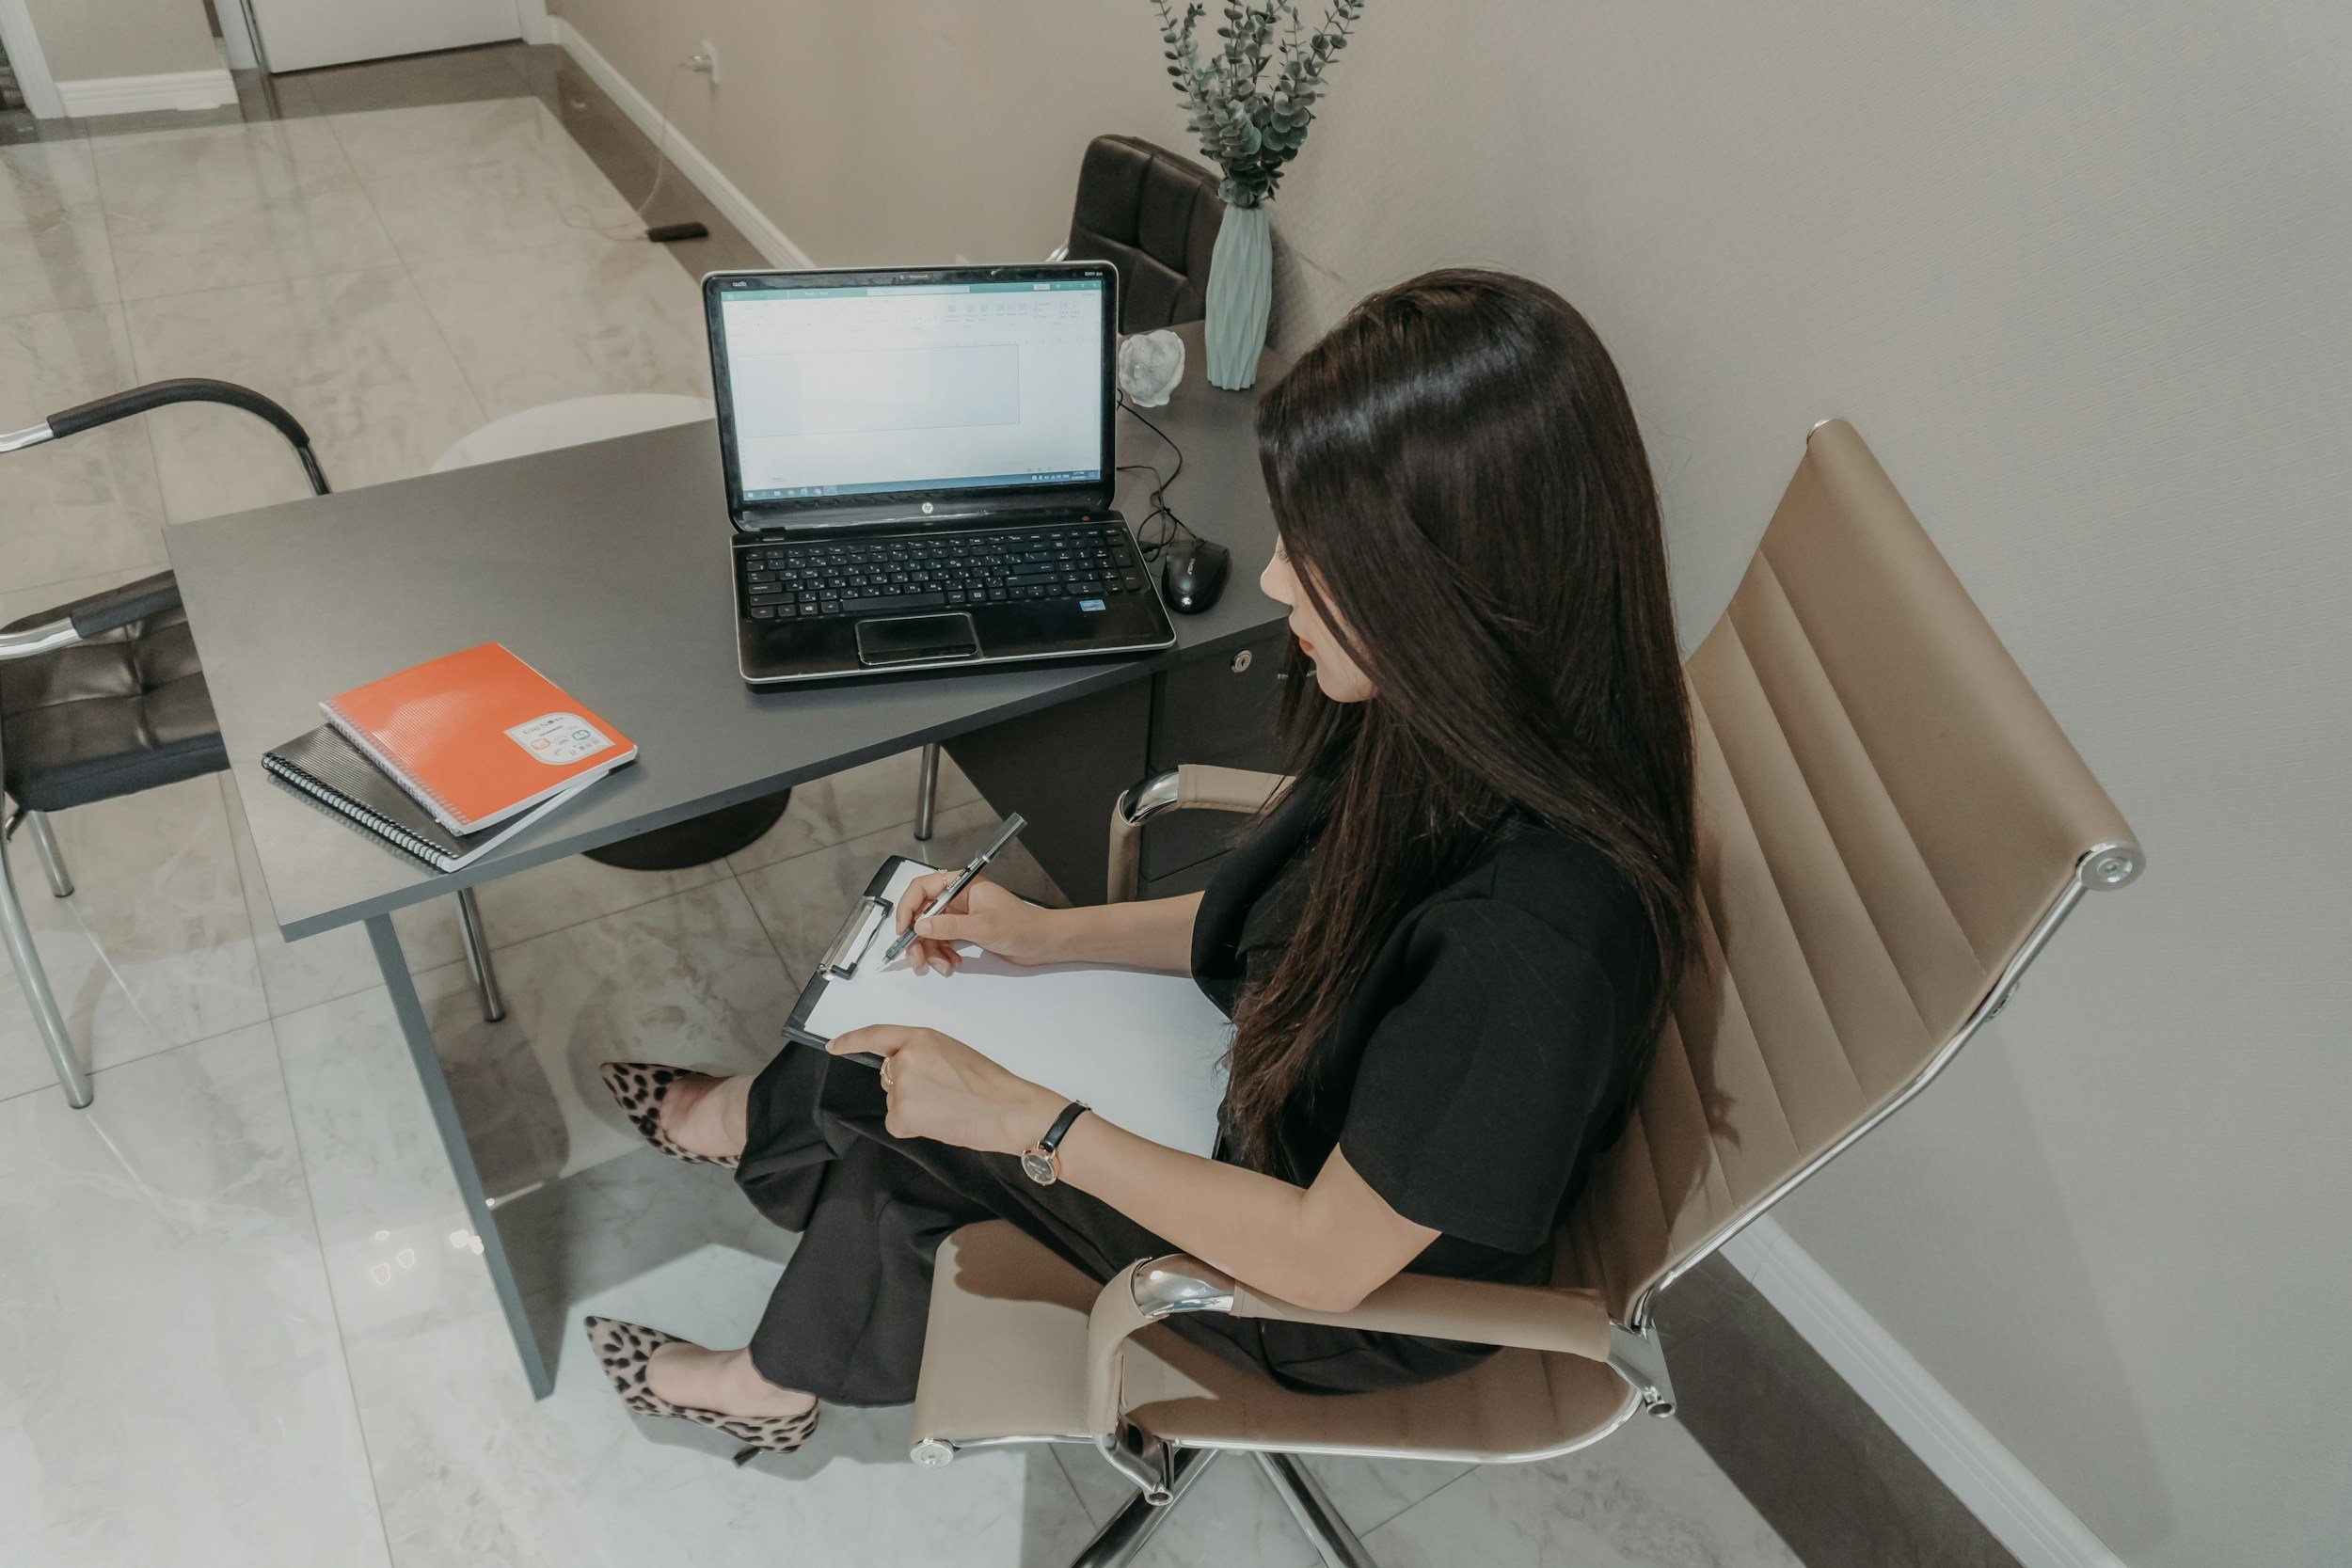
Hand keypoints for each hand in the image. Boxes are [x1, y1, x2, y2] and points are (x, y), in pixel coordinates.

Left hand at [831, 1025, 1062, 1154]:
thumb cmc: (989, 1084)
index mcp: (922, 1038)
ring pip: (895, 1102)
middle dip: (907, 1088)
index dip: (852, 1041)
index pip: (877, 1035)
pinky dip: (913, 1129)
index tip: (834, 1046)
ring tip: (948, 1109)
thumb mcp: (953, 1054)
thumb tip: (904, 1076)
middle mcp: (905, 1059)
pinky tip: (938, 1124)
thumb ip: (924, 1056)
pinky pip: (897, 1124)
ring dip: (914, 1109)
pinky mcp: (902, 1113)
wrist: (1006, 1109)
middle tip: (943, 1096)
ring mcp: (902, 1086)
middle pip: (889, 1077)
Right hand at [892, 872, 1064, 974]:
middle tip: (916, 959)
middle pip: (922, 914)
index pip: (922, 888)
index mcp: (962, 885)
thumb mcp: (984, 926)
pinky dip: (942, 955)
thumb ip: (949, 926)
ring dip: (930, 951)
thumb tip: (920, 926)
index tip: (904, 930)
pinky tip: (952, 964)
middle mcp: (958, 898)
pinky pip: (942, 942)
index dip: (908, 907)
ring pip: (930, 932)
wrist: (1042, 942)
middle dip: (917, 938)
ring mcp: (960, 916)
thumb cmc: (1022, 926)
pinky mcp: (965, 932)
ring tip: (942, 966)